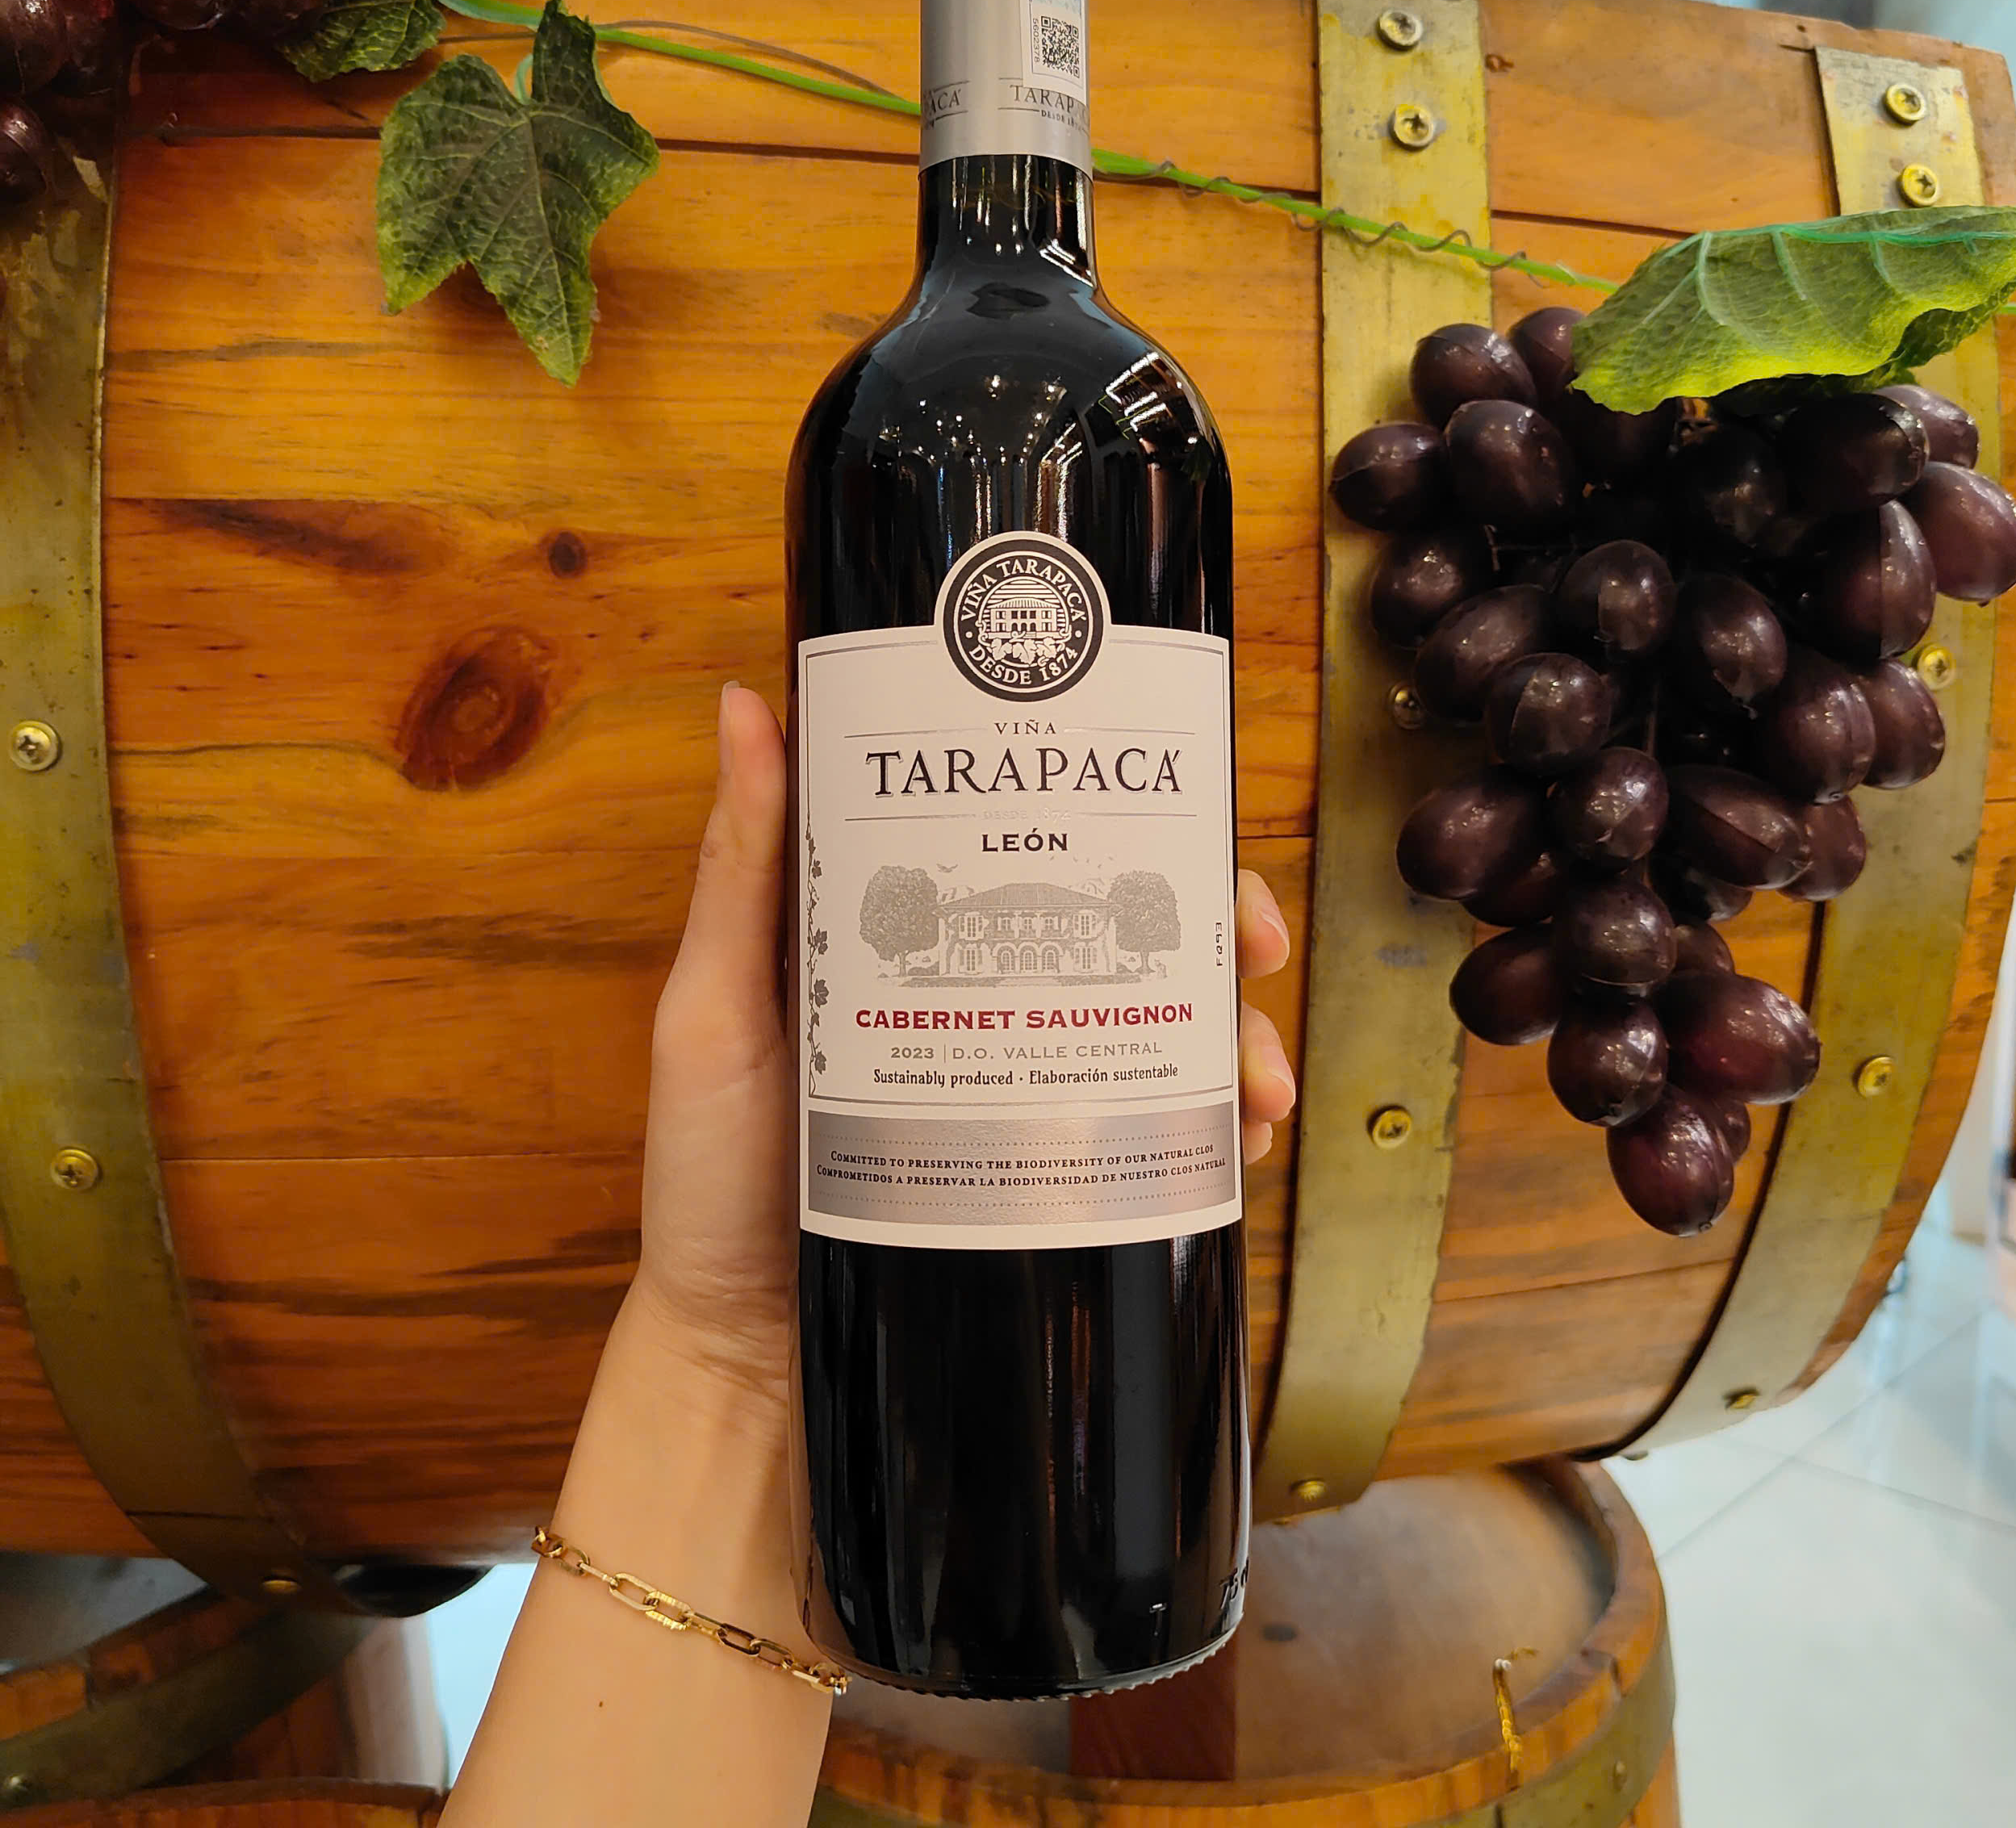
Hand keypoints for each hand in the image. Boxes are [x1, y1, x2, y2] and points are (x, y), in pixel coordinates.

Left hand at [630, 683, 1297, 1409]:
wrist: (744, 1359)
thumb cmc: (710, 1178)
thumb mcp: (713, 1012)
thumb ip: (740, 870)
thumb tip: (744, 704)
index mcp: (912, 941)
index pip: (1031, 849)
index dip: (1118, 821)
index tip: (1183, 822)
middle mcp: (985, 1002)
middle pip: (1125, 932)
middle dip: (1214, 927)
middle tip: (1254, 948)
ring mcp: (1026, 1092)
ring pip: (1161, 1032)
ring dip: (1234, 1038)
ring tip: (1257, 1083)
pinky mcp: (1050, 1179)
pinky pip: (1153, 1139)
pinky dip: (1210, 1131)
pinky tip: (1240, 1142)